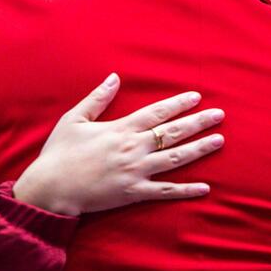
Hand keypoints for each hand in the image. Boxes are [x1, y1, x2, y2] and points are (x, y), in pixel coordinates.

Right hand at [12, 73, 223, 215]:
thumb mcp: (74, 118)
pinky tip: (204, 187)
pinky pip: (165, 191)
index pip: (156, 113)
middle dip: (198, 122)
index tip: (196, 97)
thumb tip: (115, 78)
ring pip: (175, 159)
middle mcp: (133, 148)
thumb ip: (97, 98)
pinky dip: (185, 190)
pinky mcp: (133, 193)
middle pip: (172, 133)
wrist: (51, 187)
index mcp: (120, 129)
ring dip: (199, 149)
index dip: (178, 104)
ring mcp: (136, 172)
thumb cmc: (60, 152)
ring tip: (218, 141)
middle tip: (219, 115)